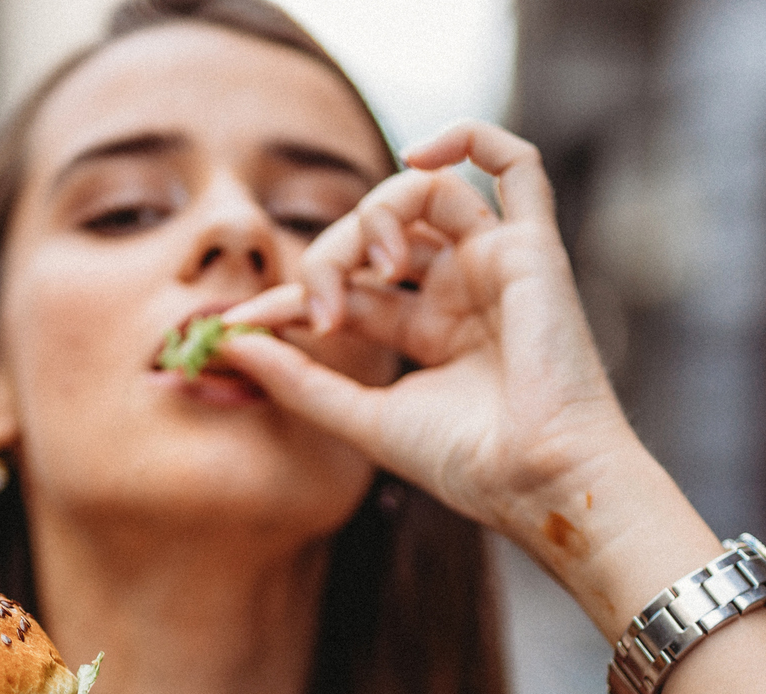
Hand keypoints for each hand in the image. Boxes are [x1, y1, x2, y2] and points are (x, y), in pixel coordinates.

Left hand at [218, 121, 641, 548]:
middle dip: (331, 257)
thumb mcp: (363, 419)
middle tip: (323, 312)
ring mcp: (497, 266)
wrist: (539, 481)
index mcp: (430, 333)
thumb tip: (225, 339)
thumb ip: (297, 381)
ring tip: (376, 266)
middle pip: (377, 233)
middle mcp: (463, 292)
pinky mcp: (534, 250)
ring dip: (380, 211)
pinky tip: (418, 158)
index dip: (291, 294)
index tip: (242, 321)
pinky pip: (516, 165)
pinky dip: (469, 139)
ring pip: (426, 193)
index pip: (347, 286)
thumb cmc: (469, 465)